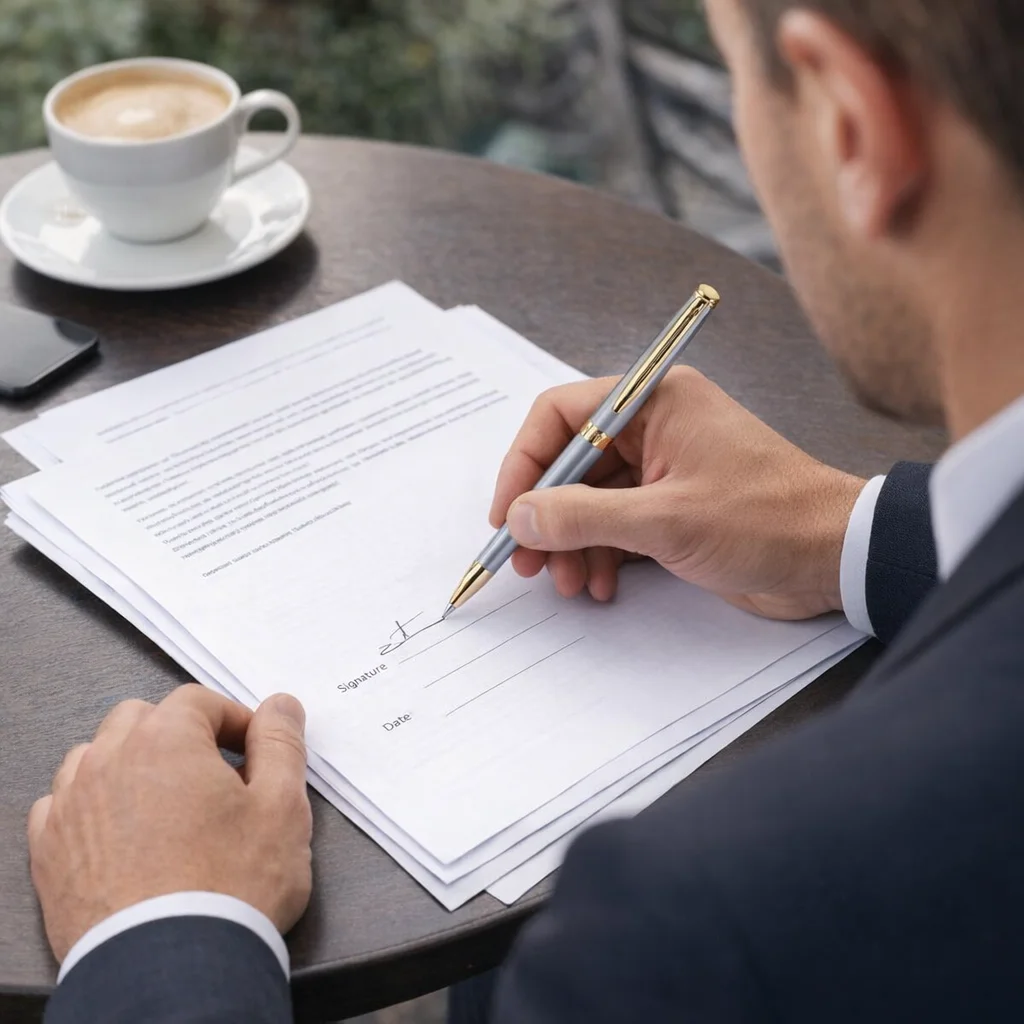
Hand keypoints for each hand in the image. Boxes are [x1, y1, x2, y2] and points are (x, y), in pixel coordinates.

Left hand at [27, 685, 311, 963]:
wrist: (174, 967)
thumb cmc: (230, 887)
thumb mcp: (282, 805)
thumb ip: (281, 743)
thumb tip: (279, 707)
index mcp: (167, 739)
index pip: (198, 701)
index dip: (233, 720)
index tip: (252, 750)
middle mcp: (110, 761)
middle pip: (142, 719)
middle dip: (178, 736)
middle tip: (212, 776)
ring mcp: (73, 806)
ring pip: (97, 756)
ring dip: (130, 765)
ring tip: (165, 804)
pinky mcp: (51, 851)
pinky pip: (63, 805)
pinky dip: (91, 806)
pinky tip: (121, 832)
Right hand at [491, 367, 865, 620]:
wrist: (836, 558)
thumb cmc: (767, 520)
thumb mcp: (665, 520)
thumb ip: (583, 516)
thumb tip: (520, 517)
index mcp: (654, 401)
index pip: (560, 416)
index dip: (524, 464)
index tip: (506, 514)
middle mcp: (654, 427)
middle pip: (570, 463)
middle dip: (546, 515)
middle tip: (527, 562)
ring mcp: (663, 469)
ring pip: (589, 500)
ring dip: (571, 544)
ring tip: (569, 584)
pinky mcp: (672, 508)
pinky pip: (614, 524)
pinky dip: (600, 555)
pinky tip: (601, 585)